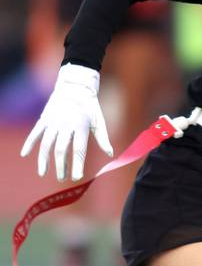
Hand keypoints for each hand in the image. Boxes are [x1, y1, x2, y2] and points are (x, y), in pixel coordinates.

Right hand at [20, 63, 112, 180]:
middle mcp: (66, 124)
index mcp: (81, 125)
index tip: (76, 177)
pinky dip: (29, 143)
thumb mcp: (99, 121)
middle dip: (61, 166)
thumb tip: (111, 155)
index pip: (79, 149)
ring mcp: (53, 121)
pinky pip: (35, 133)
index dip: (77, 164)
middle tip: (62, 178)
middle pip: (61, 149)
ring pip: (46, 144)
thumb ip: (103, 139)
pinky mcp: (44, 118)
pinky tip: (25, 155)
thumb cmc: (90, 106)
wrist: (75, 86)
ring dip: (44, 160)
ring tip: (43, 173)